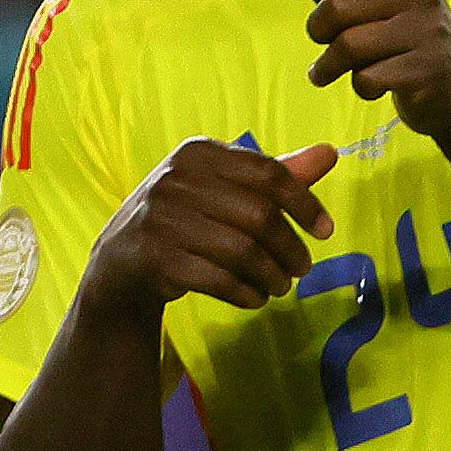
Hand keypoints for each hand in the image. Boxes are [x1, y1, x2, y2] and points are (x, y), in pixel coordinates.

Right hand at [86, 136, 339, 322]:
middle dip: (290, 248)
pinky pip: (217, 278)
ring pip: (241, 250)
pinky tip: (255, 298)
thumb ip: (275, 175)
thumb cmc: (185, 219)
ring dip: (271, 275)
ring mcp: (159, 218)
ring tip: (281, 286)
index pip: (269, 174)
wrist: (120, 263)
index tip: (325, 232)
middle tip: (302, 269)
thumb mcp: (224, 190)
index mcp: (198, 153)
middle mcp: (175, 179)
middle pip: (259, 216)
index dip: (306, 204)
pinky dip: (245, 292)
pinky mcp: (152, 258)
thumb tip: (330, 152)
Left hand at [285, 0, 450, 153]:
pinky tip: (372, 85)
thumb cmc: (406, 40)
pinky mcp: (430, 68)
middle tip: (324, 42)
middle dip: (317, 30)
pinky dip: (360, 87)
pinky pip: (368, 78)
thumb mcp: (378, 5)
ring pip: (349, 45)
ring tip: (332, 71)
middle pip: (338, 5)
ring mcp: (429, 30)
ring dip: (329, 66)